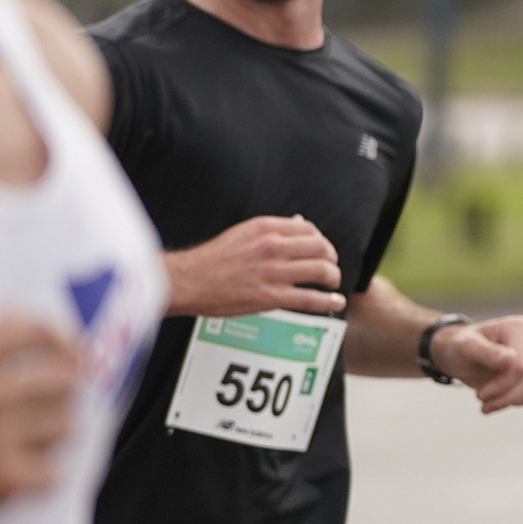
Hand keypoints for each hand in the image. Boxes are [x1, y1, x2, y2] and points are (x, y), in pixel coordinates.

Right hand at [0, 314, 80, 523]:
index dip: (64, 343)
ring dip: (49, 438)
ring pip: (66, 427)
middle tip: (46, 411)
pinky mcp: (6, 480)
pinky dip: (36, 479)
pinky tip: (10, 480)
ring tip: (20, 447)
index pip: (40, 333)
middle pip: (68, 380)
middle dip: (61, 396)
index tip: (68, 357)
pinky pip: (53, 472)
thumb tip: (18, 314)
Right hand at [166, 214, 343, 317]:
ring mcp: (273, 272)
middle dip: (332, 258)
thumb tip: (298, 222)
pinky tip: (334, 301)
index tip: (322, 249)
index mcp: (265, 228)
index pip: (308, 228)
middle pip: (321, 248)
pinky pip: (309, 298)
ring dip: (333, 278)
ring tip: (333, 283)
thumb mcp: (243, 233)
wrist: (188, 280)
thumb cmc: (212, 259)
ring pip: (321, 271)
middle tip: (332, 267)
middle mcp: (272, 247)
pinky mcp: (270, 297)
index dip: (321, 239)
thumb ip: (273, 230)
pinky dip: (328, 301)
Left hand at [429, 314, 522, 414]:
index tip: (480, 394)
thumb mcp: (466, 347)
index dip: (501, 384)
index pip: (520, 365)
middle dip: (504, 396)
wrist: (462, 355)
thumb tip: (510, 358)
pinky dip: (516, 402)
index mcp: (518, 327)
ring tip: (487, 402)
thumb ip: (487, 351)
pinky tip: (498, 400)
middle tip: (481, 399)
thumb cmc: (462, 347)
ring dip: (509, 401)